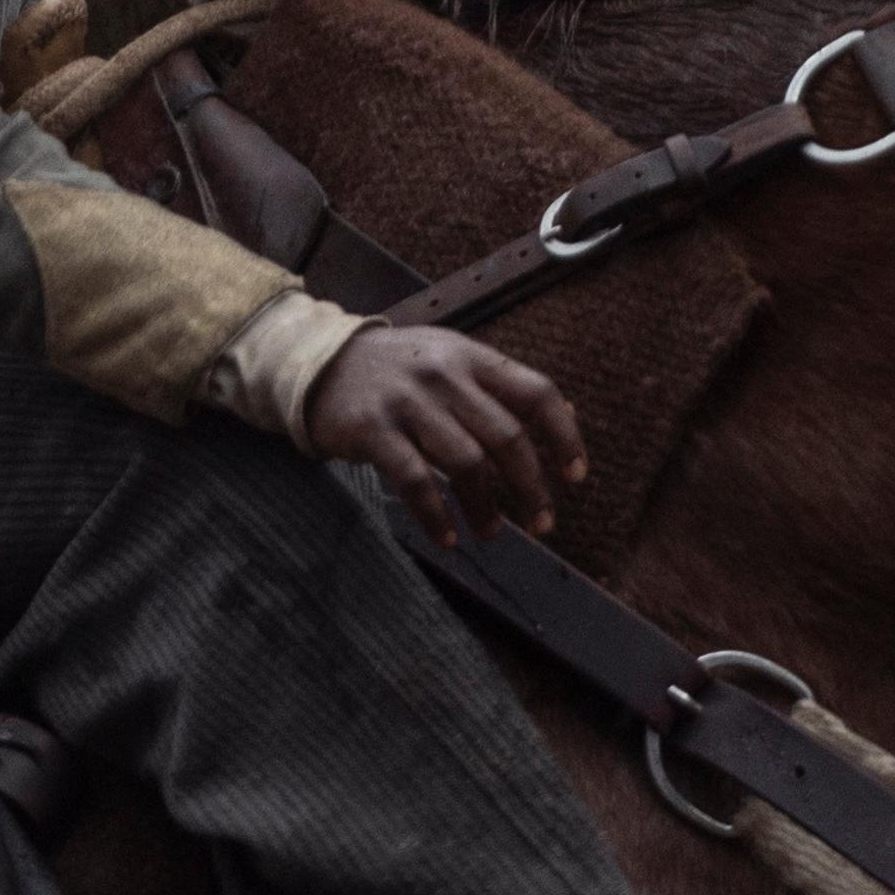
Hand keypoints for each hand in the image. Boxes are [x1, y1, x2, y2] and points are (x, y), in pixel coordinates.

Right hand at [304, 322, 588, 545]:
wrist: (318, 363)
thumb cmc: (398, 371)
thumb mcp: (452, 360)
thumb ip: (502, 386)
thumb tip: (569, 413)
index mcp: (471, 357)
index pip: (536, 393)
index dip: (564, 437)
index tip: (576, 477)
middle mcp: (444, 375)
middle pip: (506, 437)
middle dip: (532, 488)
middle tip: (543, 524)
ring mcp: (407, 401)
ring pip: (466, 463)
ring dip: (486, 508)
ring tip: (492, 534)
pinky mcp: (373, 430)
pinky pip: (416, 481)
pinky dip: (436, 515)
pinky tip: (447, 538)